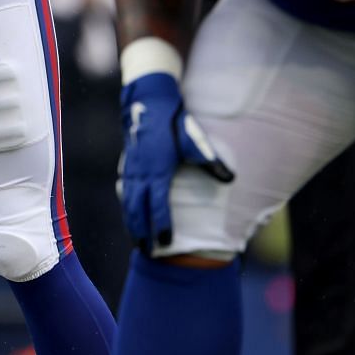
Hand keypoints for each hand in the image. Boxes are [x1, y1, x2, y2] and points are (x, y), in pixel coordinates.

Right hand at [117, 72, 231, 252]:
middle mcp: (141, 174)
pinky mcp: (128, 165)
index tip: (165, 245)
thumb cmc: (174, 124)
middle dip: (141, 232)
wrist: (150, 104)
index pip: (157, 206)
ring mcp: (131, 170)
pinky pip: (124, 192)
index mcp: (158, 172)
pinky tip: (129, 214)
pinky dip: (126, 207)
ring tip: (136, 240)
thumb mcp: (195, 141)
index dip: (161, 226)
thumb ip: (210, 161)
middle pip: (137, 210)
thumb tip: (230, 179)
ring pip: (128, 202)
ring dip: (131, 222)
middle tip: (146, 251)